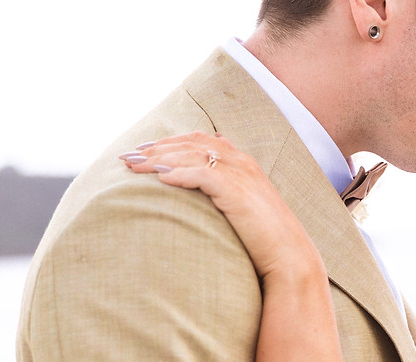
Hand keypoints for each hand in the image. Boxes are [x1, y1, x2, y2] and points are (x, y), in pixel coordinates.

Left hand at [121, 132, 341, 360]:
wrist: (289, 256)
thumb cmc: (263, 239)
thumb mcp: (240, 210)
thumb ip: (220, 196)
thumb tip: (193, 195)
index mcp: (242, 162)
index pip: (199, 140)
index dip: (168, 143)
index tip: (142, 151)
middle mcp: (241, 162)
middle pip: (190, 143)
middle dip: (156, 148)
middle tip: (127, 157)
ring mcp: (241, 174)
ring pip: (192, 155)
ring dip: (159, 159)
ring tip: (133, 167)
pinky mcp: (238, 191)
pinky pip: (202, 174)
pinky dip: (179, 173)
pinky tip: (160, 178)